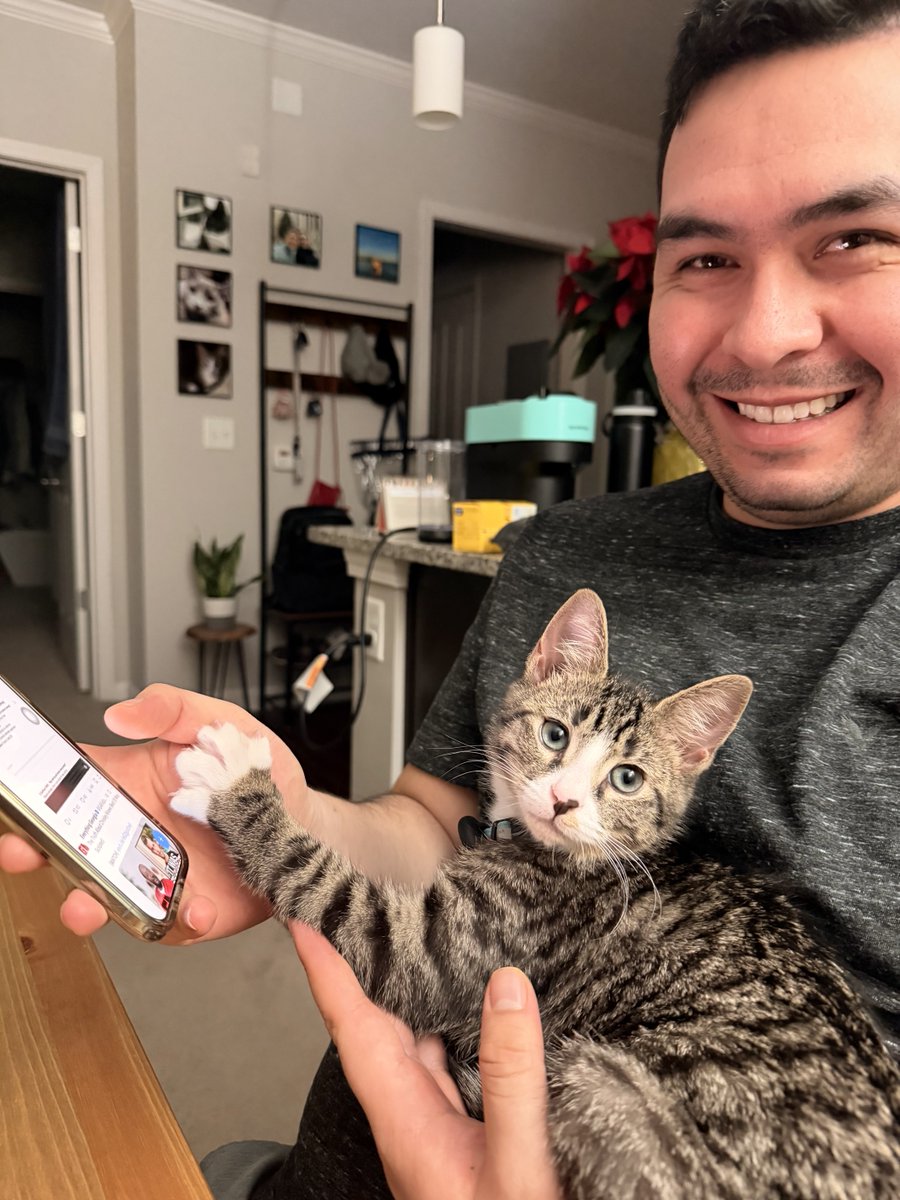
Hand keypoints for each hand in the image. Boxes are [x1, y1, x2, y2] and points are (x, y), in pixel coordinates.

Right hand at [0, 685, 306, 943]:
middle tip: (21, 850)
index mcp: (129, 783)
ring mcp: (156, 874)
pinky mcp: (189, 909)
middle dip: (34, 850)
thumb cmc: (256, 769)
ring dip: (88, 903)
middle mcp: (133, 832)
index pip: (64, 785)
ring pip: (105, 895)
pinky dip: (178, 920)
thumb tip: (122, 713)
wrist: (303, 817)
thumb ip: (174, 709)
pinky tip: (193, 907)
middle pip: (67, 845)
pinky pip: (170, 923)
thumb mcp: (221, 722)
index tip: (11, 799)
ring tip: (88, 904)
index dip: (30, 791)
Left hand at [291, 924, 561, 1199]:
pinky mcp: (465, 1131)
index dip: (324, 971)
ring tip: (413, 929)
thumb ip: (510, 1078)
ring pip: (412, 1039)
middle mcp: (410, 1117)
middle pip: (374, 1025)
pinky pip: (448, 1058)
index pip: (352, 1029)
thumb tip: (505, 985)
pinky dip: (452, 1015)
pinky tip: (473, 995)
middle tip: (357, 902)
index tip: (298, 919)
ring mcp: (436, 1125)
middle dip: (361, 962)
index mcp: (403, 1122)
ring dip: (409, 985)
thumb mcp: (517, 1164)